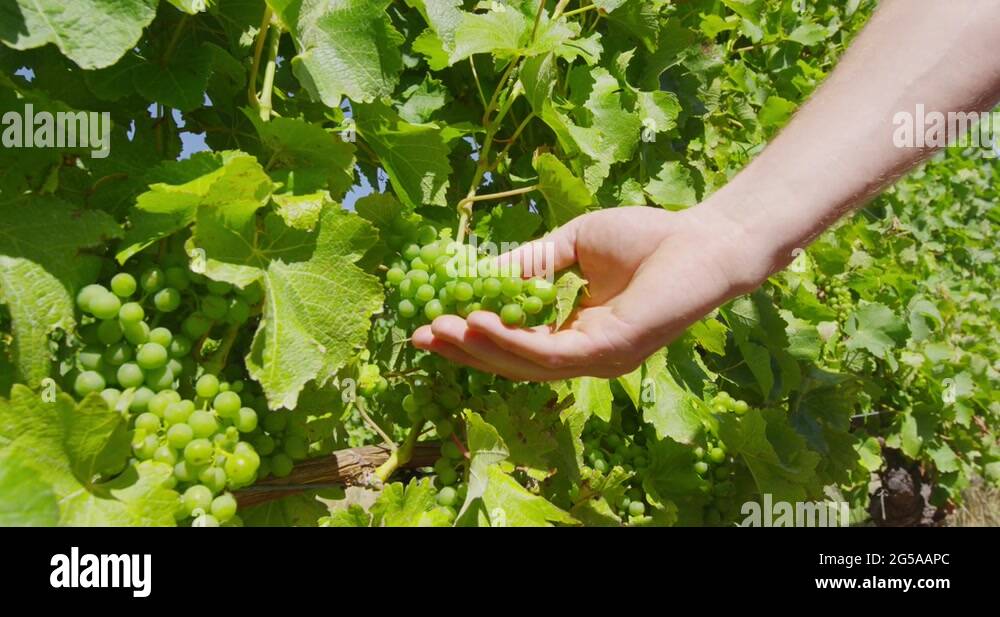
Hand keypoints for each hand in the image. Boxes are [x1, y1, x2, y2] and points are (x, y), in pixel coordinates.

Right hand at [412, 205, 765, 380]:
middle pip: (513, 364)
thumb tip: (481, 274)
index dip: (473, 338)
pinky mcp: (609, 353)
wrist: (703, 238)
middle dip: (465, 351)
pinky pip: (550, 354)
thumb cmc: (647, 236)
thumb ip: (531, 263)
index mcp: (577, 334)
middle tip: (421, 335)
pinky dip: (512, 341)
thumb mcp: (572, 245)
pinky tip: (481, 323)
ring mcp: (598, 359)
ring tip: (442, 328)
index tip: (431, 322)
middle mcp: (585, 356)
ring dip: (480, 348)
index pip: (517, 346)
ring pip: (526, 365)